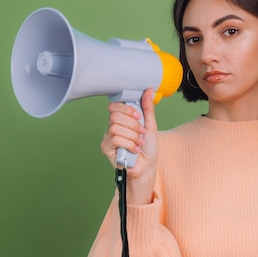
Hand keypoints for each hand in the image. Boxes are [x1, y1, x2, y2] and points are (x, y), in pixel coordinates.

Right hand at [101, 88, 157, 203]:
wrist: (147, 167)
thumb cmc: (148, 148)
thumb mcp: (151, 125)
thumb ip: (148, 107)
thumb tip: (148, 90)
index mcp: (122, 119)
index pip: (115, 106)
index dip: (127, 110)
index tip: (138, 116)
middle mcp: (113, 126)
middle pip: (115, 116)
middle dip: (133, 125)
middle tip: (141, 133)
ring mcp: (108, 137)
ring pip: (115, 128)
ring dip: (132, 137)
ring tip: (139, 144)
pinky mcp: (106, 148)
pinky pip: (115, 140)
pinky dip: (129, 144)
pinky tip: (134, 150)